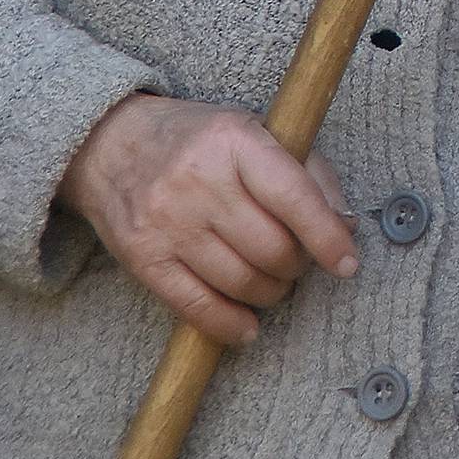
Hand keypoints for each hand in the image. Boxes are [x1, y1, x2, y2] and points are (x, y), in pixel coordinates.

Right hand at [57, 95, 359, 348]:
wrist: (110, 144)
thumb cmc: (197, 141)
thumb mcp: (253, 133)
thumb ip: (306, 173)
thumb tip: (345, 226)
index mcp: (233, 140)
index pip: (292, 196)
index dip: (326, 236)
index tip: (347, 263)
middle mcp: (198, 180)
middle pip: (272, 249)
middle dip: (296, 266)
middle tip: (294, 260)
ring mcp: (167, 221)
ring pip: (242, 283)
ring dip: (270, 293)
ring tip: (270, 281)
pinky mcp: (143, 257)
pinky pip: (197, 308)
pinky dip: (231, 325)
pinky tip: (246, 326)